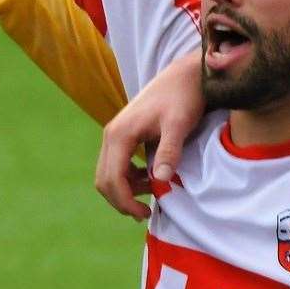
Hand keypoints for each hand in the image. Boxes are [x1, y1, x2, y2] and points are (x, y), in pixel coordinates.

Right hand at [94, 55, 204, 219]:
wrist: (185, 75)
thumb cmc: (183, 97)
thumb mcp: (179, 124)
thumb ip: (169, 151)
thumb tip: (160, 179)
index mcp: (120, 135)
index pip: (112, 179)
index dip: (125, 202)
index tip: (145, 213)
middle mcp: (111, 135)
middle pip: (104, 180)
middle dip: (121, 200)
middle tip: (145, 212)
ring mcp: (116, 134)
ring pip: (108, 173)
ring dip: (125, 190)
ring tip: (152, 194)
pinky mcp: (124, 134)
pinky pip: (117, 164)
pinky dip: (129, 178)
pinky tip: (150, 179)